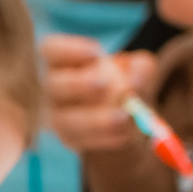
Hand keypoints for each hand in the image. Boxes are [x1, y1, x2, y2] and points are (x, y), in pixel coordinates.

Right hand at [41, 34, 156, 155]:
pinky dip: (104, 138)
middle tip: (104, 84)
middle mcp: (52, 89)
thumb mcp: (137, 69)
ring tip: (124, 117)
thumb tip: (136, 81)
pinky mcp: (68, 139)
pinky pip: (80, 141)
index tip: (96, 53)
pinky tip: (124, 134)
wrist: (124, 118)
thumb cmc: (124, 82)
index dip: (68, 50)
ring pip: (66, 120)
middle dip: (77, 85)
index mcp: (62, 61)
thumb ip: (140, 68)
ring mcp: (56, 116)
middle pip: (54, 85)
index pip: (51, 50)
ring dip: (95, 120)